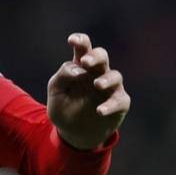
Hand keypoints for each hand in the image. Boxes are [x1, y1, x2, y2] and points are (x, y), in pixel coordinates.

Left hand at [47, 33, 129, 149]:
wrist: (73, 134)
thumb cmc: (64, 108)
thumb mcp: (55, 92)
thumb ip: (62, 77)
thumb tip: (77, 69)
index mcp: (81, 67)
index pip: (83, 48)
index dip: (80, 40)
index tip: (72, 40)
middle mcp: (97, 73)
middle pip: (102, 56)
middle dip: (95, 56)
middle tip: (85, 61)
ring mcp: (110, 88)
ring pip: (115, 75)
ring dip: (106, 79)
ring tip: (96, 84)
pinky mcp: (119, 104)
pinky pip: (120, 100)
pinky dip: (110, 105)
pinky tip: (99, 110)